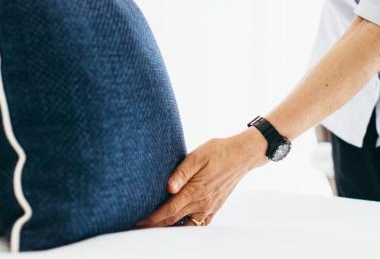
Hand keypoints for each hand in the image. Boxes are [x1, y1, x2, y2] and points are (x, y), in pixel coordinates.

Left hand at [136, 128, 267, 227]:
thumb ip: (182, 172)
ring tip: (154, 226)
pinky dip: (186, 228)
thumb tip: (168, 188)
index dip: (151, 218)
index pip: (168, 211)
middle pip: (173, 221)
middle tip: (138, 225)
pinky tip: (178, 223)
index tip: (137, 221)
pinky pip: (199, 225)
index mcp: (196, 190)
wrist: (243, 155)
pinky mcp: (215, 207)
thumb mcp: (198, 155)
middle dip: (155, 225)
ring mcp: (209, 208)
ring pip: (186, 226)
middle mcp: (202, 203)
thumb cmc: (219, 151)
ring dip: (170, 227)